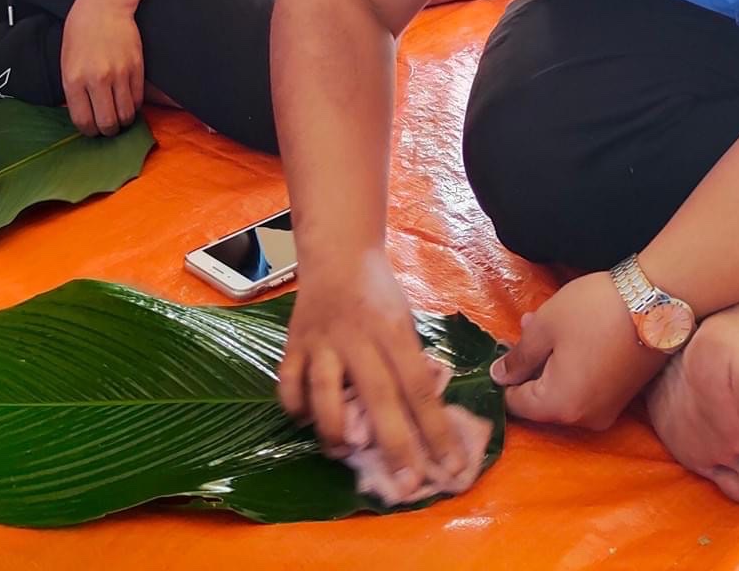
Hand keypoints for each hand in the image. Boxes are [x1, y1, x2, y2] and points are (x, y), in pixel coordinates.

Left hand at [59, 0, 144, 135]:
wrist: (104, 7)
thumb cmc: (81, 33)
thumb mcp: (67, 63)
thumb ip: (73, 91)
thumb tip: (84, 115)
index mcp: (74, 80)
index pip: (84, 121)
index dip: (89, 131)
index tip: (92, 129)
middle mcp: (97, 80)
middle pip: (107, 123)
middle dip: (108, 130)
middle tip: (107, 125)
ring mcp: (119, 74)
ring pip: (126, 115)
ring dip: (123, 120)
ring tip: (119, 113)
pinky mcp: (137, 68)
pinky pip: (138, 99)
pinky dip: (134, 105)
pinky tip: (127, 99)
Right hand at [277, 246, 468, 485]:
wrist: (337, 254)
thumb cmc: (379, 294)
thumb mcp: (405, 321)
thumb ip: (410, 364)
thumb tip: (424, 421)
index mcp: (393, 330)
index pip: (419, 386)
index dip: (435, 429)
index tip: (450, 465)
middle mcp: (357, 337)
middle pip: (378, 397)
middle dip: (396, 445)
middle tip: (407, 485)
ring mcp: (321, 341)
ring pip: (325, 393)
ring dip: (335, 430)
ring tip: (345, 454)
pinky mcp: (293, 343)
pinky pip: (289, 383)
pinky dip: (296, 407)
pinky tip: (307, 421)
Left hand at [492, 271, 663, 428]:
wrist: (657, 303)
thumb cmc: (593, 312)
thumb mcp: (544, 327)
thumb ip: (518, 357)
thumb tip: (499, 376)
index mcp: (559, 407)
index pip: (515, 404)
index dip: (503, 377)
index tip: (503, 349)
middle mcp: (583, 420)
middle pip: (540, 401)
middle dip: (529, 366)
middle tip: (525, 327)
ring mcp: (606, 411)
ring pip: (563, 392)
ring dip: (550, 363)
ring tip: (545, 323)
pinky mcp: (622, 398)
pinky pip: (585, 389)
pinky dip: (572, 367)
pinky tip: (571, 335)